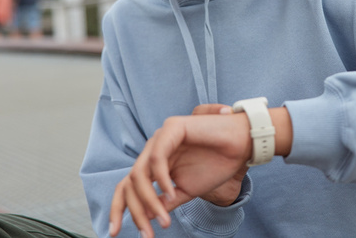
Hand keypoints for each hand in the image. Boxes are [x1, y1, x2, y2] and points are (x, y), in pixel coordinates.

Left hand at [109, 111, 251, 236]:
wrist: (242, 146)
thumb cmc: (217, 164)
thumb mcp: (187, 190)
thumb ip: (166, 201)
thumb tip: (146, 216)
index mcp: (156, 164)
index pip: (128, 186)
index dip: (118, 208)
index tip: (114, 232)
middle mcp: (153, 150)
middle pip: (129, 183)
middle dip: (134, 211)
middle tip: (146, 234)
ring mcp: (160, 138)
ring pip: (139, 173)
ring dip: (149, 200)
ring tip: (164, 219)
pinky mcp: (171, 128)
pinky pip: (156, 158)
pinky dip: (161, 179)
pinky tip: (172, 192)